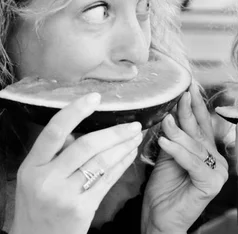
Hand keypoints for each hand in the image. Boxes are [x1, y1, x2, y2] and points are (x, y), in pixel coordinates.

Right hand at [10, 93, 142, 233]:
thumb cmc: (38, 203)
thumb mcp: (35, 176)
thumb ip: (54, 153)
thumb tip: (79, 127)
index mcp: (32, 166)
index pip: (53, 132)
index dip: (75, 111)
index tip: (95, 97)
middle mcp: (47, 179)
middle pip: (86, 146)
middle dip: (114, 132)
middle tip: (133, 124)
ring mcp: (65, 194)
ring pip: (102, 162)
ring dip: (124, 146)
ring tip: (136, 135)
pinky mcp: (82, 207)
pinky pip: (108, 179)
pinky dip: (123, 163)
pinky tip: (131, 153)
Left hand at [142, 84, 228, 233]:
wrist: (160, 221)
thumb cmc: (163, 193)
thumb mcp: (167, 158)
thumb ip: (174, 138)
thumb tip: (172, 114)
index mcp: (207, 153)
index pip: (202, 126)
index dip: (196, 107)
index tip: (189, 88)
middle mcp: (217, 160)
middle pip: (201, 132)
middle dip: (191, 111)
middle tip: (185, 92)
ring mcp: (217, 172)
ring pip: (196, 147)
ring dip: (178, 133)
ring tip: (166, 120)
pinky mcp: (211, 183)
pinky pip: (193, 162)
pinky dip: (178, 151)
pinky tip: (166, 141)